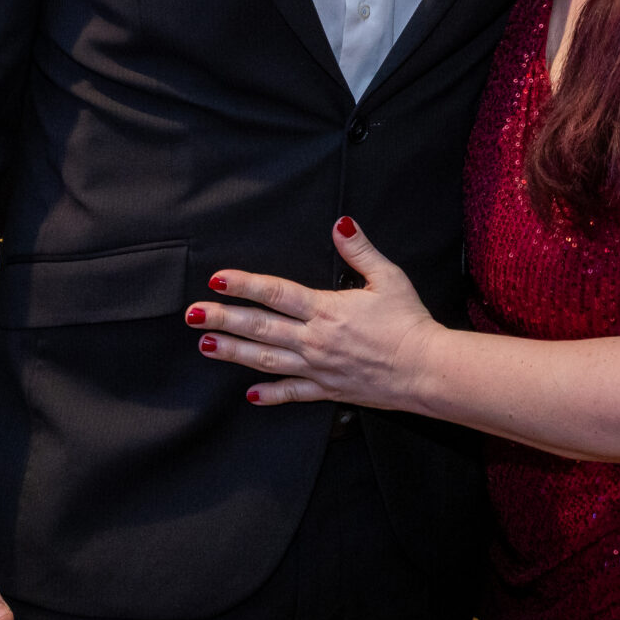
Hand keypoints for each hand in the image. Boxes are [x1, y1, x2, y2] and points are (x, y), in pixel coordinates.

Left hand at [191, 217, 441, 408]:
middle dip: (223, 319)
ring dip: (234, 353)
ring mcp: (319, 367)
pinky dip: (270, 395)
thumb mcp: (389, 278)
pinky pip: (293, 394)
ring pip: (266, 360)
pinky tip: (249, 394)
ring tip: (205, 346)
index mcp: (327, 309)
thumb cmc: (410, 324)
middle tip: (192, 315)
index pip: (276, 293)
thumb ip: (360, 251)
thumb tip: (341, 224)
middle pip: (260, 327)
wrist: (427, 371)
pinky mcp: (329, 389)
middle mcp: (315, 340)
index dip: (244, 284)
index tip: (217, 279)